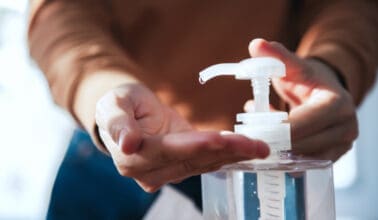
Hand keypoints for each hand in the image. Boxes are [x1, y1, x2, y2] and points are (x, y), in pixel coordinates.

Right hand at [95, 83, 268, 191]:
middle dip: (227, 151)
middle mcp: (151, 171)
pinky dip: (228, 155)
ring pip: (205, 163)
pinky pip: (207, 161)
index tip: (223, 139)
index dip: (197, 146)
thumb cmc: (118, 104)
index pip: (171, 151)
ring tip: (261, 148)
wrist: (127, 113)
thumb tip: (127, 143)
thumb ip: (117, 123)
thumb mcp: (113, 105)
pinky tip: (249, 150)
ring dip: (234, 155)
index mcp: (133, 157)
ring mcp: (167, 172)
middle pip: (194, 160)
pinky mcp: (182, 165)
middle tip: (258, 146)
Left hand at [247, 39, 357, 161]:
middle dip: (273, 141)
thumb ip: (276, 56)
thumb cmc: (307, 79)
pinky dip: (284, 155)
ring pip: (303, 158)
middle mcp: (345, 127)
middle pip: (303, 145)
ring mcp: (342, 145)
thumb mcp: (292, 66)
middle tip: (249, 135)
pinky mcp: (332, 156)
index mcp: (337, 104)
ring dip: (277, 149)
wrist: (324, 92)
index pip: (304, 123)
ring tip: (258, 134)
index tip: (252, 127)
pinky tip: (270, 142)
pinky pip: (305, 163)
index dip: (276, 127)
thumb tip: (256, 44)